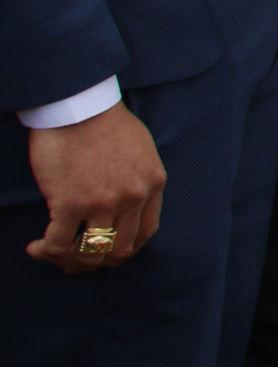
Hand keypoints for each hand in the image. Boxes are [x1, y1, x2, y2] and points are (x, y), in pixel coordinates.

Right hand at [26, 103, 164, 271]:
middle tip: (75, 258)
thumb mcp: (140, 150)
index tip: (105, 251)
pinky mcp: (71, 203)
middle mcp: (133, 197)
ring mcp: (104, 202)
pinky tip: (36, 248)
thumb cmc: (103, 122)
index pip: (145, 233)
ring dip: (69, 260)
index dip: (124, 249)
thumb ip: (138, 179)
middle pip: (119, 249)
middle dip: (96, 261)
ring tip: (51, 253)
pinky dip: (47, 251)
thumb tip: (123, 207)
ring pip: (90, 252)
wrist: (78, 104)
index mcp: (153, 183)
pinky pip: (60, 243)